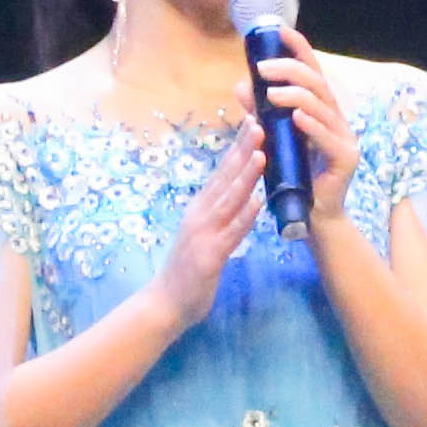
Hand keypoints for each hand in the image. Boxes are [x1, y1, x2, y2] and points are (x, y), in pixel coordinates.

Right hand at [142, 127, 270, 329]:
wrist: (165, 303)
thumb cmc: (188, 269)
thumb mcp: (204, 233)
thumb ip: (221, 212)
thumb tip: (242, 192)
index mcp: (201, 207)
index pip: (222, 171)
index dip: (238, 147)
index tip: (254, 122)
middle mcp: (200, 214)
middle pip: (225, 177)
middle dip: (243, 150)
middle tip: (259, 123)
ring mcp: (204, 233)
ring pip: (229, 199)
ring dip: (245, 176)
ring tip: (261, 153)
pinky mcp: (210, 255)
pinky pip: (232, 232)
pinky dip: (245, 216)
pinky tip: (258, 201)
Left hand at [258, 46, 355, 223]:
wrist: (310, 217)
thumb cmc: (292, 176)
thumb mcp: (271, 138)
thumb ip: (260, 113)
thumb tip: (240, 86)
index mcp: (321, 109)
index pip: (313, 70)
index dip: (298, 48)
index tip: (278, 31)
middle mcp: (336, 118)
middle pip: (317, 82)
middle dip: (289, 70)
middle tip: (262, 68)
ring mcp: (345, 138)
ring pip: (322, 105)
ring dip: (294, 95)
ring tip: (270, 94)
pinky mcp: (346, 159)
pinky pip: (328, 137)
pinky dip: (310, 125)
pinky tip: (294, 117)